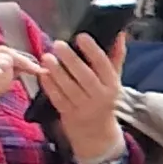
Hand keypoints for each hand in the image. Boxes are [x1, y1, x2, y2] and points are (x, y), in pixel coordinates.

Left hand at [32, 34, 129, 162]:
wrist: (96, 132)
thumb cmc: (104, 97)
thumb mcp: (113, 78)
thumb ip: (116, 55)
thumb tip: (120, 32)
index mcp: (112, 84)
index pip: (104, 65)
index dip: (93, 50)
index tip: (81, 36)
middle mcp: (99, 96)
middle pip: (85, 77)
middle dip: (72, 60)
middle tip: (58, 44)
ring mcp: (83, 107)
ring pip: (69, 88)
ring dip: (57, 72)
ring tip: (46, 56)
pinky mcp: (68, 114)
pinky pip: (57, 99)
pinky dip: (49, 86)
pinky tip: (42, 74)